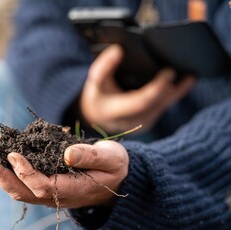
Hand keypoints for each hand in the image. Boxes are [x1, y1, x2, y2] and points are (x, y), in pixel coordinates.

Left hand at [0, 140, 128, 208]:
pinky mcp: (48, 187)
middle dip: (2, 177)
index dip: (26, 172)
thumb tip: (67, 154)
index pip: (44, 186)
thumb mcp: (110, 157)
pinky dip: (9, 174)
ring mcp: (51, 194)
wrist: (116, 178)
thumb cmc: (114, 166)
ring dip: (1, 177)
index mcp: (75, 189)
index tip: (13, 154)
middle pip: (25, 193)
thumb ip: (91, 156)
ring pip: (21, 191)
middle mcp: (59, 196)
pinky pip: (24, 185)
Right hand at [80, 44, 194, 132]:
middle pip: (158, 105)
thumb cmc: (97, 96)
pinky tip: (183, 81)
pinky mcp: (149, 121)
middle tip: (187, 71)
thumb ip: (103, 65)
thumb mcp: (94, 80)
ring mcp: (141, 123)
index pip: (140, 102)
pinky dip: (173, 94)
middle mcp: (130, 120)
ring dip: (178, 91)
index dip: (156, 88)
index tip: (169, 72)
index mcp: (115, 111)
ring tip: (190, 75)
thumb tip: (118, 49)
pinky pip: (164, 107)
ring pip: (163, 106)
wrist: (96, 116)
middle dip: (174, 89)